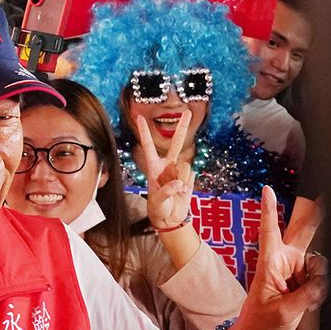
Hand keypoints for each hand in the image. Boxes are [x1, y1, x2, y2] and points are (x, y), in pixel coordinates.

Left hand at [135, 111, 194, 228]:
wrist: (170, 218)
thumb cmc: (158, 208)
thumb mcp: (158, 201)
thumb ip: (167, 191)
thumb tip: (179, 183)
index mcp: (154, 167)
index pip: (148, 146)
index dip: (144, 132)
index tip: (138, 117)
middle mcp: (167, 165)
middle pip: (176, 142)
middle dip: (183, 127)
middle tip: (188, 111)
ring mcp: (179, 170)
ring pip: (185, 167)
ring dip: (182, 179)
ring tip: (176, 190)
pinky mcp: (189, 177)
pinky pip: (191, 176)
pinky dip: (188, 184)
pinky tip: (183, 191)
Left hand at [234, 186, 327, 329]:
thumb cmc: (262, 321)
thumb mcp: (284, 311)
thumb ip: (306, 295)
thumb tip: (322, 282)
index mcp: (269, 262)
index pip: (269, 232)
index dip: (269, 210)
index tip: (267, 190)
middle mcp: (284, 260)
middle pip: (301, 232)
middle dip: (313, 215)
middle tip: (325, 195)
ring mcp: (296, 269)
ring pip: (319, 263)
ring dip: (317, 281)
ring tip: (303, 301)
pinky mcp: (305, 279)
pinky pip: (321, 278)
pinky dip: (319, 291)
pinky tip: (308, 302)